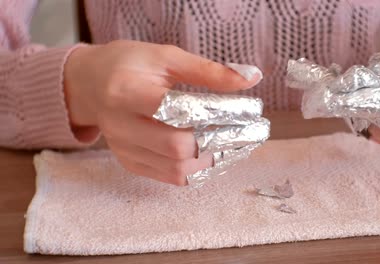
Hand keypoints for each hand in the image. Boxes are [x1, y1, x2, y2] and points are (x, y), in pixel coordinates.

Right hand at [64, 40, 260, 184]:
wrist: (90, 84)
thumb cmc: (130, 65)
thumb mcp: (166, 57)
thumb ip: (208, 70)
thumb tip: (252, 78)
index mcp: (127, 91)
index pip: (177, 111)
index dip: (217, 115)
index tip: (248, 112)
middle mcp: (121, 125)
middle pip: (177, 147)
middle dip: (219, 141)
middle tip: (248, 132)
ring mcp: (124, 149)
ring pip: (177, 170)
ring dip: (213, 160)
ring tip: (236, 144)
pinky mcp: (130, 163)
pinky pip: (170, 177)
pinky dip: (199, 170)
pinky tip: (215, 154)